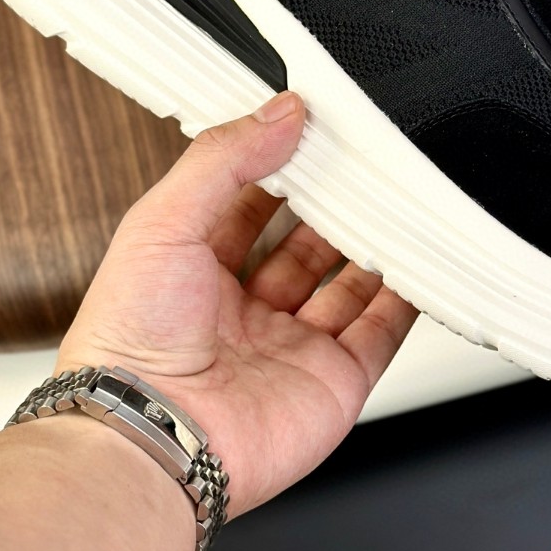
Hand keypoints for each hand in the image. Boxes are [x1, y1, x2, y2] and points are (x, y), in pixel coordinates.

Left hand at [56, 91, 417, 517]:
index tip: (316, 129)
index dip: (282, 166)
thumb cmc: (129, 346)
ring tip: (403, 197)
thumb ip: (224, 158)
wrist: (151, 438)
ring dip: (376, 244)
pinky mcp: (333, 382)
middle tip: (368, 161)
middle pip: (307, 243)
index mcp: (193, 271)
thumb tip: (281, 112)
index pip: (250, 203)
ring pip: (351, 283)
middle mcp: (243, 312)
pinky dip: (408, 298)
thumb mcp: (162, 219)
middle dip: (336, 204)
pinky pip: (383, 332)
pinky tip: (422, 260)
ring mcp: (291, 347)